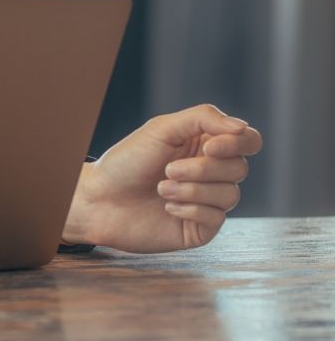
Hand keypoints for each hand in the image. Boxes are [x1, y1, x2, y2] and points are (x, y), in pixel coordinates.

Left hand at [62, 104, 262, 252]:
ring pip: (231, 194)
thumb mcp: (162, 129)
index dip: (237, 143)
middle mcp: (211, 172)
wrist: (100, 199)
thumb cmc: (127, 161)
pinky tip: (167, 207)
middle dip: (202, 169)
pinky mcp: (201, 227)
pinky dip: (190, 209)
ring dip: (192, 189)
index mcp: (205, 145)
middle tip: (168, 169)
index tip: (209, 147)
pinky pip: (217, 217)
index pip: (248, 140)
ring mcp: (208, 201)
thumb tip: (242, 127)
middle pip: (239, 168)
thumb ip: (203, 118)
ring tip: (161, 188)